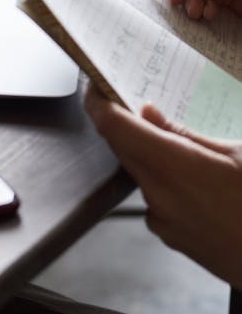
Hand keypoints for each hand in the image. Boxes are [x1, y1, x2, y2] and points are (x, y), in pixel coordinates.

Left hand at [85, 84, 241, 288]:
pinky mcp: (173, 240)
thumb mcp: (238, 154)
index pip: (112, 127)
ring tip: (189, 151)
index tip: (96, 85)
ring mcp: (163, 223)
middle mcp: (159, 197)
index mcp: (173, 167)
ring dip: (152, 157)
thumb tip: (148, 113)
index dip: (97, 102)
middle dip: (127, 125)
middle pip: (123, 149)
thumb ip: (186, 134)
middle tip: (142, 105)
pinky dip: (166, 183)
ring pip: (141, 174)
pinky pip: (156, 199)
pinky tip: (199, 184)